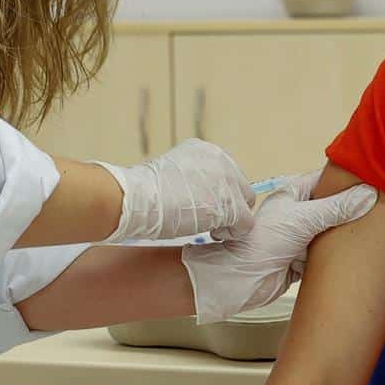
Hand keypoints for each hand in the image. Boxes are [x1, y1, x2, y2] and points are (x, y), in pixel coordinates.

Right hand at [96, 139, 254, 242]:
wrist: (138, 200)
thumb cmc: (145, 193)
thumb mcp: (172, 173)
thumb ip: (192, 178)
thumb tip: (202, 195)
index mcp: (206, 150)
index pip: (228, 174)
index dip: (219, 194)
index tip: (204, 206)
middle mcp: (222, 160)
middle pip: (241, 188)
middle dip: (229, 207)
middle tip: (210, 221)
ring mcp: (228, 182)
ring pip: (245, 206)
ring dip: (231, 221)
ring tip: (210, 229)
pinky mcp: (231, 205)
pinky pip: (246, 223)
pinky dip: (232, 233)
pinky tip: (213, 234)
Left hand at [181, 169, 378, 322]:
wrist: (241, 280)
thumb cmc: (263, 242)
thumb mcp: (303, 219)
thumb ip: (336, 208)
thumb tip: (368, 194)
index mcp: (294, 195)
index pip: (326, 180)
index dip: (349, 179)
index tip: (376, 179)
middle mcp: (298, 214)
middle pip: (333, 207)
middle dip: (354, 208)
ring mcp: (301, 238)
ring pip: (333, 232)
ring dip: (348, 234)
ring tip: (380, 230)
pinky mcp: (303, 261)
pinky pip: (327, 255)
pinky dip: (340, 256)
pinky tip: (361, 255)